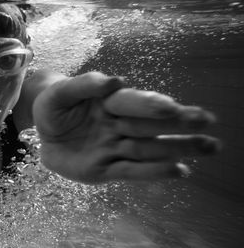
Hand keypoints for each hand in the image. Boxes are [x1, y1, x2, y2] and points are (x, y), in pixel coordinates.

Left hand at [33, 72, 221, 183]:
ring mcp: (115, 147)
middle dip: (179, 123)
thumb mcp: (59, 93)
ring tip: (210, 146)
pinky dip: (154, 172)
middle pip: (151, 125)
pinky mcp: (106, 169)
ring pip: (148, 148)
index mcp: (109, 101)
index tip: (170, 106)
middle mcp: (119, 124)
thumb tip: (114, 81)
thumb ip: (83, 85)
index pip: (131, 103)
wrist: (43, 133)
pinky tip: (180, 170)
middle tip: (208, 121)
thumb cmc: (54, 106)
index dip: (149, 104)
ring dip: (178, 147)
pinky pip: (131, 171)